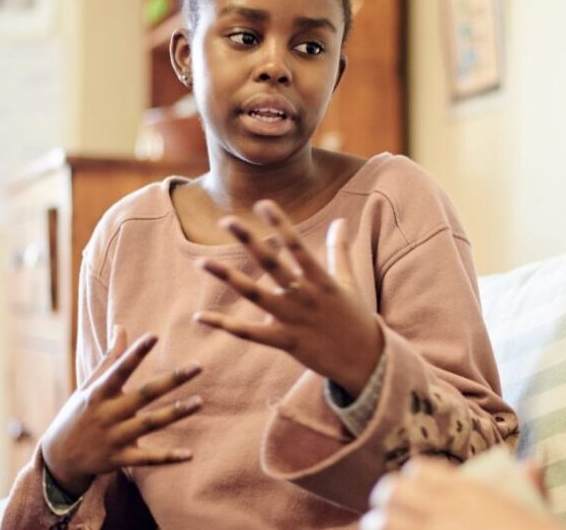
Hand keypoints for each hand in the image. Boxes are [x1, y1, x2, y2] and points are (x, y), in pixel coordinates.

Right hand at [39, 327, 202, 497]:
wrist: (59, 458)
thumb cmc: (79, 413)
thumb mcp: (89, 386)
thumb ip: (109, 358)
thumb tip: (121, 327)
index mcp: (99, 393)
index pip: (119, 369)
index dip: (136, 353)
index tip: (154, 335)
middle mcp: (107, 414)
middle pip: (144, 395)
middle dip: (171, 380)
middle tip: (198, 366)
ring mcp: (114, 438)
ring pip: (150, 424)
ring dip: (176, 413)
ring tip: (200, 402)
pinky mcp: (120, 459)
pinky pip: (147, 458)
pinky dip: (168, 457)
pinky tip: (189, 454)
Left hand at [192, 200, 383, 396]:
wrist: (365, 361)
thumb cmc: (355, 317)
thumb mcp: (348, 281)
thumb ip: (340, 250)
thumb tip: (341, 220)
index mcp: (321, 280)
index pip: (298, 247)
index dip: (281, 225)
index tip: (263, 204)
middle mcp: (305, 297)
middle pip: (273, 265)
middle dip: (249, 242)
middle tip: (227, 220)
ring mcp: (294, 320)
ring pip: (255, 296)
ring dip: (228, 278)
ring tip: (202, 262)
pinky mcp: (285, 342)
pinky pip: (250, 334)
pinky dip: (225, 325)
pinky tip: (199, 316)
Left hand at [361, 458, 565, 529]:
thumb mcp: (540, 511)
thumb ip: (531, 485)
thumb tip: (532, 463)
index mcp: (469, 493)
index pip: (419, 471)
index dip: (412, 480)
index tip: (413, 492)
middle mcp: (445, 512)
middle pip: (392, 492)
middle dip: (387, 501)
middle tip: (388, 513)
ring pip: (383, 522)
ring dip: (380, 525)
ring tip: (382, 529)